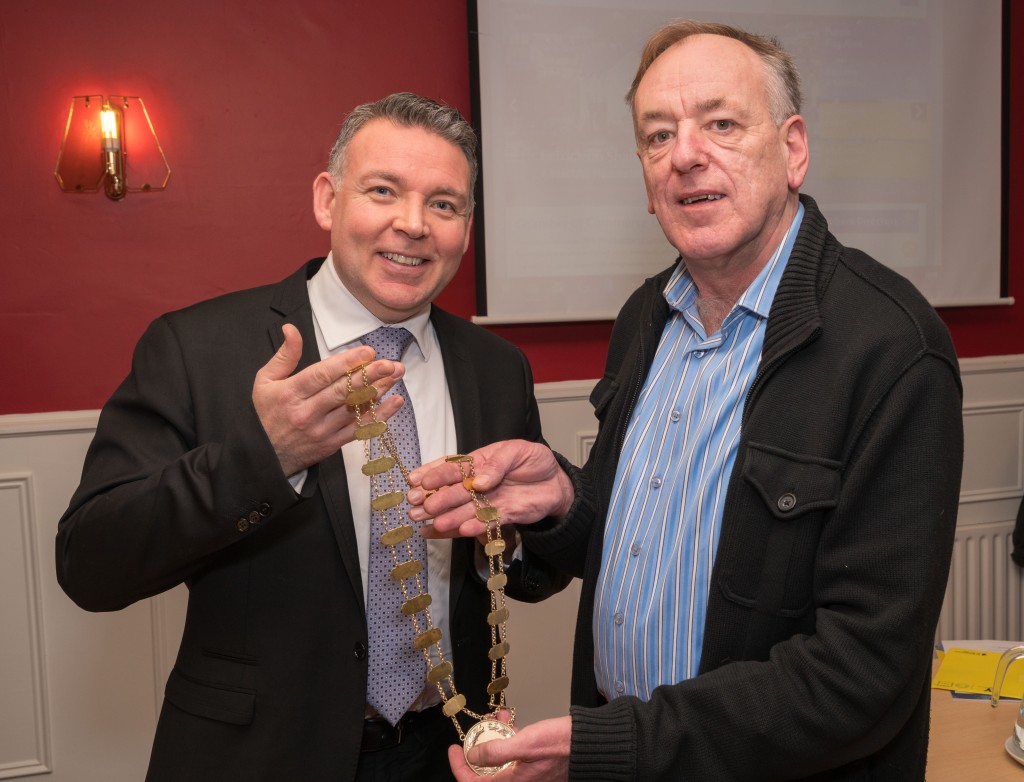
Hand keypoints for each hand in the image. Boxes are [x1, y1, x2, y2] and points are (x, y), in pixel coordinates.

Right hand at [253, 323, 404, 475]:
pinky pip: (359, 429)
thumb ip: (284, 355)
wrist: (262, 457)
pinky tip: (394, 402)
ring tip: (396, 375)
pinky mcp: (332, 444)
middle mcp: (307, 413)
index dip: (346, 363)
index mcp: (291, 394)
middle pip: (343, 391)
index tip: (367, 352)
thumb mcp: (265, 381)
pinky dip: (379, 415)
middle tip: (390, 363)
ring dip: (379, 391)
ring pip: (354, 409)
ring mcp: (321, 431)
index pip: (322, 375)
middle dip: (370, 375)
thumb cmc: (265, 414)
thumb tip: (291, 329)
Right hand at [406, 439, 573, 538]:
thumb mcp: (517, 451)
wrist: (556, 482)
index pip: (453, 468)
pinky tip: (458, 531)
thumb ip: (497, 464)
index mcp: (478, 463)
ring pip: (465, 510)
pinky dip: (473, 526)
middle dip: (433, 499)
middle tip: (414, 507)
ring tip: (430, 523)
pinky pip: (486, 522)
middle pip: (453, 492)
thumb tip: (479, 480)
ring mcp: (489, 502)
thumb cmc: (533, 461)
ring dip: (447, 517)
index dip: (435, 474)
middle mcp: (478, 485)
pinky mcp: (503, 516)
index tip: (418, 481)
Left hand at [448, 715, 570, 781]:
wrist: (588, 745)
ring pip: (499, 760)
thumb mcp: (524, 744)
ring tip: (496, 719)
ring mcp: (526, 774)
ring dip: (493, 739)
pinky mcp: (534, 764)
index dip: (459, 768)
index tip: (454, 749)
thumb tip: (473, 756)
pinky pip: (512, 754)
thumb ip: (496, 752)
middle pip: (485, 772)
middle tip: (477, 730)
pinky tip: (509, 722)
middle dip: (478, 748)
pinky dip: (507, 738)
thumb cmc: (562, 745)